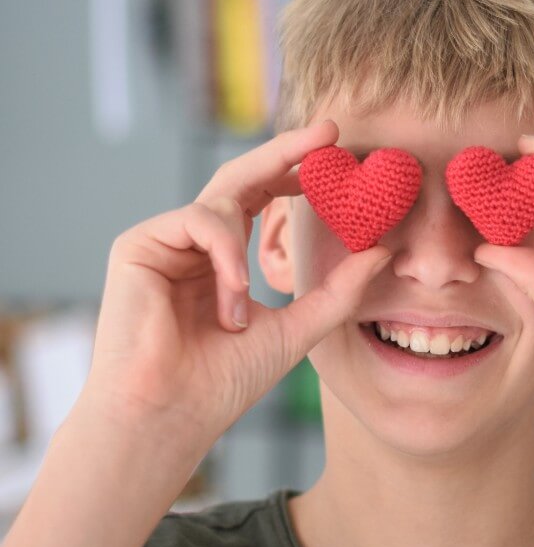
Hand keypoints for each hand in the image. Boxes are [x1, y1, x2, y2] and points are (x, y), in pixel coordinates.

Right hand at [82, 120, 390, 452]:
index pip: (261, 200)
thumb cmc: (224, 383)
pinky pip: (197, 219)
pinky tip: (226, 302)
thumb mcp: (297, 329)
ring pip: (220, 200)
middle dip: (284, 151)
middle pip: (240, 177)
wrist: (172, 414)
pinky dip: (223, 254)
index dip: (296, 174)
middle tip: (328, 131)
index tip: (339, 154)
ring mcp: (163, 243)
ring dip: (243, 257)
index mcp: (223, 260)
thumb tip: (382, 251)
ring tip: (239, 318)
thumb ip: (338, 290)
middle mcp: (192, 245)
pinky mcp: (137, 245)